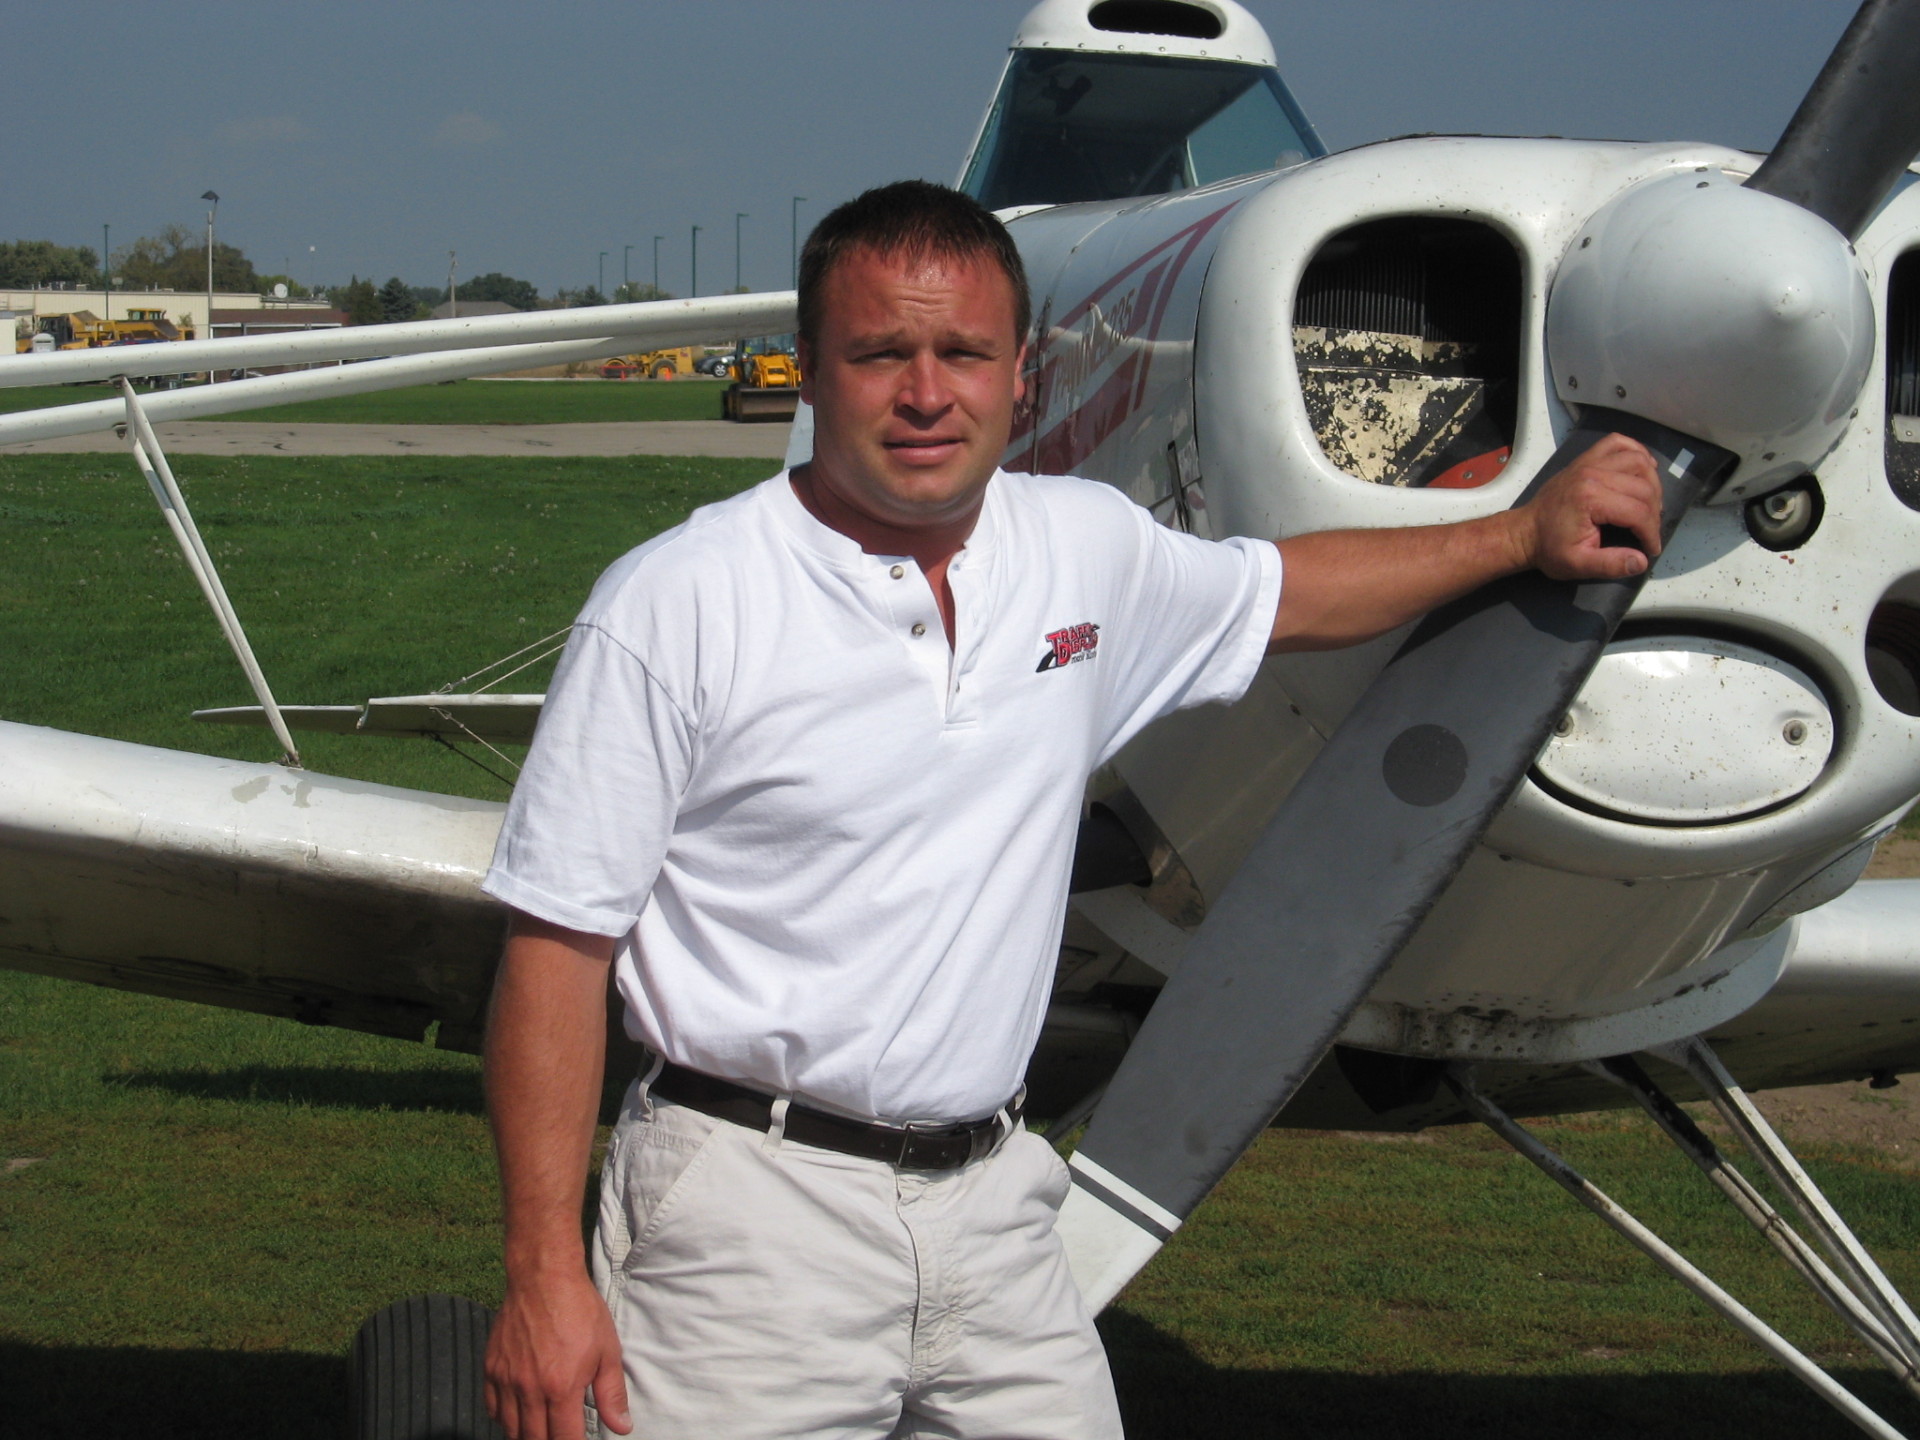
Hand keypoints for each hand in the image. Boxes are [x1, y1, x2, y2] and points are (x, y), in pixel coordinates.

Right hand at [485, 1270, 631, 1439]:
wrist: (543, 1278)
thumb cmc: (579, 1311)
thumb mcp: (607, 1350)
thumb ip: (611, 1393)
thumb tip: (621, 1427)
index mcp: (561, 1388)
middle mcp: (529, 1390)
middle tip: (559, 1435)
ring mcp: (506, 1380)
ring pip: (510, 1429)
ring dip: (526, 1435)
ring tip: (540, 1430)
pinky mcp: (490, 1368)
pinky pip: (491, 1408)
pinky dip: (504, 1418)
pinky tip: (518, 1413)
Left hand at [1517, 433, 1664, 580]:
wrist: (1524, 532)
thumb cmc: (1549, 548)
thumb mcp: (1578, 564)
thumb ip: (1611, 564)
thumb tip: (1641, 561)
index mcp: (1590, 498)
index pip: (1639, 512)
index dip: (1651, 533)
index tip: (1651, 548)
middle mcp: (1592, 473)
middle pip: (1644, 487)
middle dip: (1654, 513)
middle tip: (1649, 531)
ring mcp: (1589, 462)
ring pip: (1638, 461)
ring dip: (1652, 482)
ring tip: (1649, 506)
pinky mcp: (1586, 458)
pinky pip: (1618, 443)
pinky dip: (1637, 452)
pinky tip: (1644, 469)